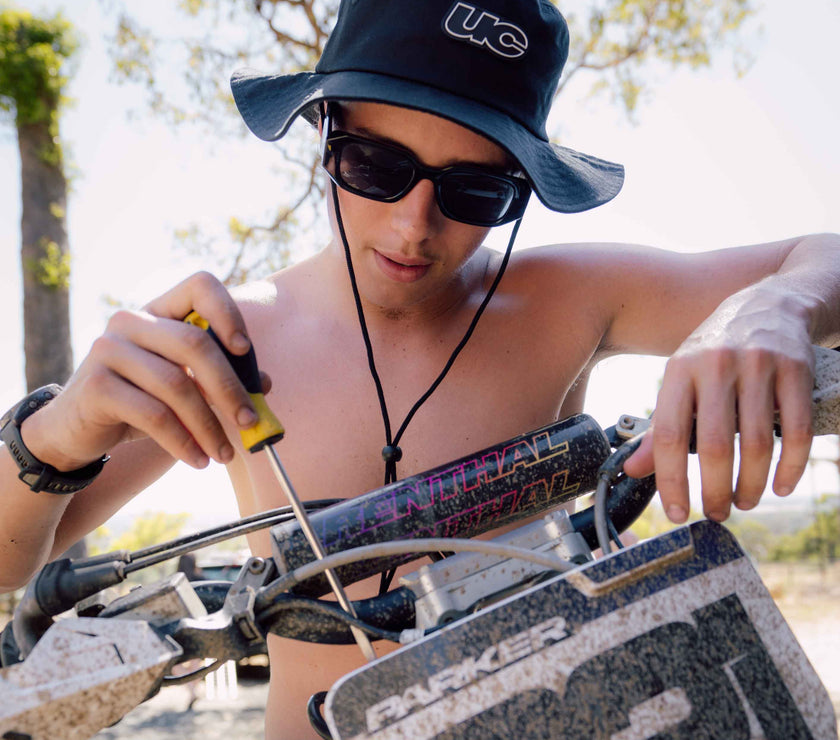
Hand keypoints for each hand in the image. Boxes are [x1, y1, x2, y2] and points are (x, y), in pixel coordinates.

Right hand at [22, 272, 269, 470]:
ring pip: (177, 385)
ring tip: (223, 454)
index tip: (245, 350)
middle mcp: (132, 321)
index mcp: (159, 311)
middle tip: (250, 423)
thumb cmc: (140, 402)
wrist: (77, 431)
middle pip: (195, 343)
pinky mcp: (96, 385)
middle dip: (230, 389)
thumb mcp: (183, 387)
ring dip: (209, 426)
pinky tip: (197, 460)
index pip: (200, 286)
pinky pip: (154, 414)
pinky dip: (183, 442)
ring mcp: (109, 349)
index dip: (228, 312)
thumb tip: (265, 384)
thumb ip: (220, 379)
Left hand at [624, 289, 814, 522]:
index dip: (670, 480)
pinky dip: (791, 466)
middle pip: (715, 444)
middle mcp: (717, 365)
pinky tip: (782, 486)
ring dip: (752, 484)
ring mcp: (759, 365)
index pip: (667, 434)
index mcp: (679, 370)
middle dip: (715, 490)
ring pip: (757, 442)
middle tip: (716, 514)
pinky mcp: (796, 369)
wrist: (770, 304)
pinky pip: (797, 429)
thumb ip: (658, 427)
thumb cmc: (715, 352)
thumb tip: (632, 471)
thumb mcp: (680, 380)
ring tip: (745, 502)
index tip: (677, 513)